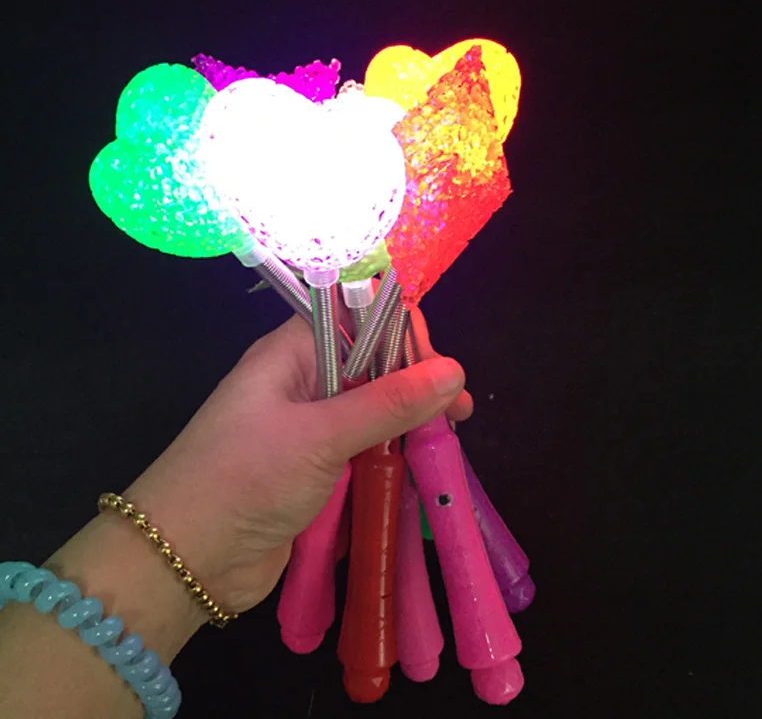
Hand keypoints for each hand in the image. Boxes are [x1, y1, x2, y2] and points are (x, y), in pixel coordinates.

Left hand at [123, 313, 469, 615]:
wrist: (183, 561)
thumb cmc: (243, 479)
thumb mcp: (320, 437)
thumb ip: (389, 404)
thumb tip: (454, 371)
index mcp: (293, 354)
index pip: (358, 318)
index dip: (400, 331)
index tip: (437, 366)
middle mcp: (304, 384)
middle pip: (373, 367)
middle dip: (416, 383)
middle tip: (458, 412)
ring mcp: (311, 431)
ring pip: (374, 413)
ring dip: (411, 423)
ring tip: (450, 439)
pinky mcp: (317, 472)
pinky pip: (365, 453)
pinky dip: (394, 458)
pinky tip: (424, 468)